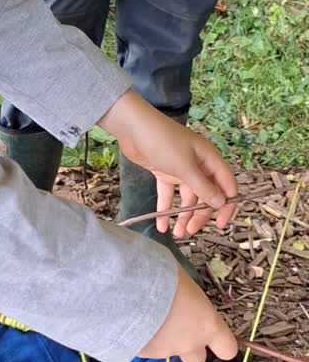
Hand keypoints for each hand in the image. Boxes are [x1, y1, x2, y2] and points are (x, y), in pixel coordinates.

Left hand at [100, 90, 237, 235]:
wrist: (133, 127)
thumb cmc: (163, 141)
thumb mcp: (184, 167)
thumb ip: (203, 187)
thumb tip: (222, 203)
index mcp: (210, 159)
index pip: (226, 185)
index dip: (227, 205)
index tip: (221, 225)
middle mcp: (198, 165)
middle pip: (206, 195)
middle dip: (200, 215)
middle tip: (191, 231)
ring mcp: (181, 169)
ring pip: (188, 197)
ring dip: (183, 216)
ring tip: (178, 234)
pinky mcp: (164, 172)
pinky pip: (169, 194)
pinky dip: (166, 209)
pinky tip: (162, 225)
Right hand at [139, 267, 237, 361]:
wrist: (127, 292)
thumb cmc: (163, 277)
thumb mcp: (183, 280)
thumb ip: (187, 296)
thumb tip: (180, 292)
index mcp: (207, 325)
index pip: (227, 348)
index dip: (222, 344)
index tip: (214, 336)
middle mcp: (189, 344)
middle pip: (197, 360)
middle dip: (189, 347)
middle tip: (178, 328)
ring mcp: (164, 352)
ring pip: (167, 353)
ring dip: (162, 340)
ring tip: (147, 317)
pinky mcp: (141, 354)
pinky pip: (145, 348)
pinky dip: (141, 339)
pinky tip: (132, 321)